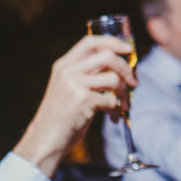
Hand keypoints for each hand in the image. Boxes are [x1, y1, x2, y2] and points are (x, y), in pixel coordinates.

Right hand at [13, 35, 137, 175]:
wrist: (46, 139)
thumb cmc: (62, 116)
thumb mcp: (68, 88)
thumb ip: (87, 75)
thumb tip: (121, 68)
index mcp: (64, 65)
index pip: (91, 41)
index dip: (113, 42)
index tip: (128, 49)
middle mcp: (68, 71)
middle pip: (108, 56)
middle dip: (127, 69)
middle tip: (134, 83)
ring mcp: (74, 85)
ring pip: (114, 78)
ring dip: (125, 93)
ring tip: (124, 105)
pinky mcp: (82, 100)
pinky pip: (111, 101)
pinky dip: (116, 110)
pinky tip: (113, 118)